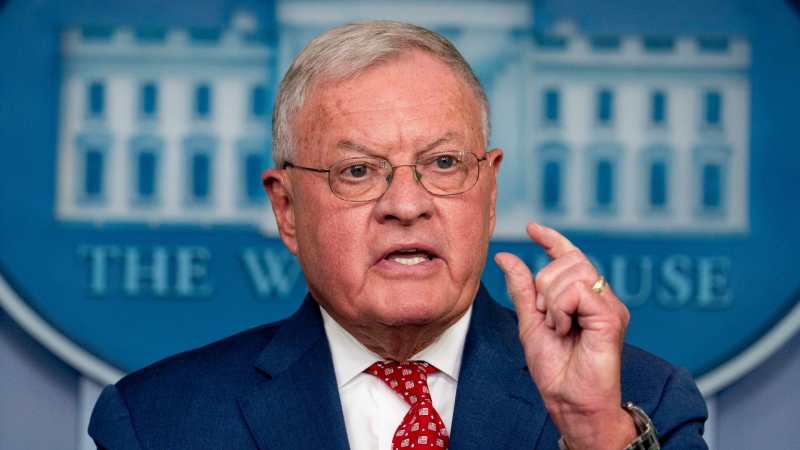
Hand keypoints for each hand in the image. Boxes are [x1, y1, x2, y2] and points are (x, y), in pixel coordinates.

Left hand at [494, 222, 636, 449]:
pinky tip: (564, 330)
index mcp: (583, 298)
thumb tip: (506, 257)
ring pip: (572, 273)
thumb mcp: (530, 322)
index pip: (570, 256)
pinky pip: (578, 291)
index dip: (552, 239)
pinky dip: (561, 310)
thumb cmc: (556, 369)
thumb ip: (522, 289)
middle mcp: (600, 297)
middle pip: (568, 261)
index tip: (531, 228)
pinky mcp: (611, 316)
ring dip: (551, 300)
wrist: (570, 401)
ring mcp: (609, 306)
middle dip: (544, 285)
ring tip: (557, 328)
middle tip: (546, 318)